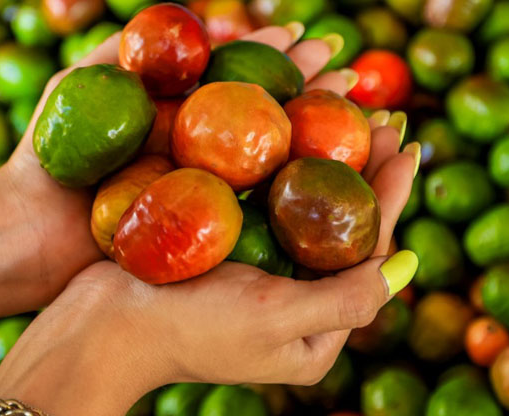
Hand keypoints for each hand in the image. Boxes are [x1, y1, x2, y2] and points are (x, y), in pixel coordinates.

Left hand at [0, 23, 363, 321]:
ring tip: (355, 116)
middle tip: (351, 74)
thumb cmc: (41, 159)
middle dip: (306, 92)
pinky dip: (286, 196)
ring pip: (262, 162)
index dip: (272, 57)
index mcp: (167, 116)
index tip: (311, 37)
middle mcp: (188, 154)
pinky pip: (247, 212)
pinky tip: (324, 181)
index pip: (232, 78)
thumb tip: (178, 22)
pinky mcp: (194, 238)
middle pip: (258, 116)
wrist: (16, 236)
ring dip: (310, 139)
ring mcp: (193, 197)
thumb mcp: (75, 88)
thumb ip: (120, 51)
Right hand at [0, 26, 417, 414]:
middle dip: (363, 175)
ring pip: (304, 215)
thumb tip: (408, 266)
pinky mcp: (222, 259)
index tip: (406, 147)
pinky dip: (281, 172)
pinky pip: (263, 209)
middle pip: (340, 231)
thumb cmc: (188, 329)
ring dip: (327, 165)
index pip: (367, 257)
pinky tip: (290, 134)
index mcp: (313, 337)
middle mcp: (290, 309)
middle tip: (383, 118)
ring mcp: (255, 282)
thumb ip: (346, 298)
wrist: (100, 328)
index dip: (388, 199)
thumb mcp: (277, 319)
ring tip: (349, 117)